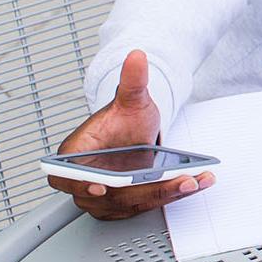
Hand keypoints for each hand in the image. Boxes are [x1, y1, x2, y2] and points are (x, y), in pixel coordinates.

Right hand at [47, 50, 212, 217]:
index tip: (100, 187)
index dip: (80, 184)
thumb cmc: (124, 120)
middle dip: (146, 191)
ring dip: (166, 195)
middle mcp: (84, 181)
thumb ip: (133, 80)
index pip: (66, 176)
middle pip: (111, 196)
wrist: (133, 134)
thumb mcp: (132, 100)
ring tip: (194, 180)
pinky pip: (145, 205)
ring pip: (132, 203)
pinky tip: (193, 184)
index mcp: (74, 155)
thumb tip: (136, 56)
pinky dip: (170, 196)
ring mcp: (103, 198)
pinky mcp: (123, 205)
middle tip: (178, 181)